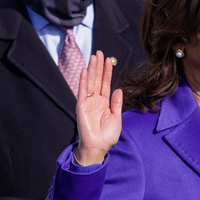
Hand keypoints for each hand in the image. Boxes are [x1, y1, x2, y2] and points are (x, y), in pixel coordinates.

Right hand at [74, 51, 122, 165]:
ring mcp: (88, 102)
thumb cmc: (107, 135)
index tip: (108, 60)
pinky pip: (82, 91)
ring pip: (90, 82)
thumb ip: (116, 103)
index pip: (105, 83)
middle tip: (100, 52)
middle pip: (97, 79)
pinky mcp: (81, 106)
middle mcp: (95, 100)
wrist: (98, 146)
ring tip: (93, 56)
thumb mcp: (116, 117)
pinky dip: (83, 80)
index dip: (107, 72)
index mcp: (104, 102)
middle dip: (99, 66)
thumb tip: (118, 89)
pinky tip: (85, 70)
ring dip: (92, 69)